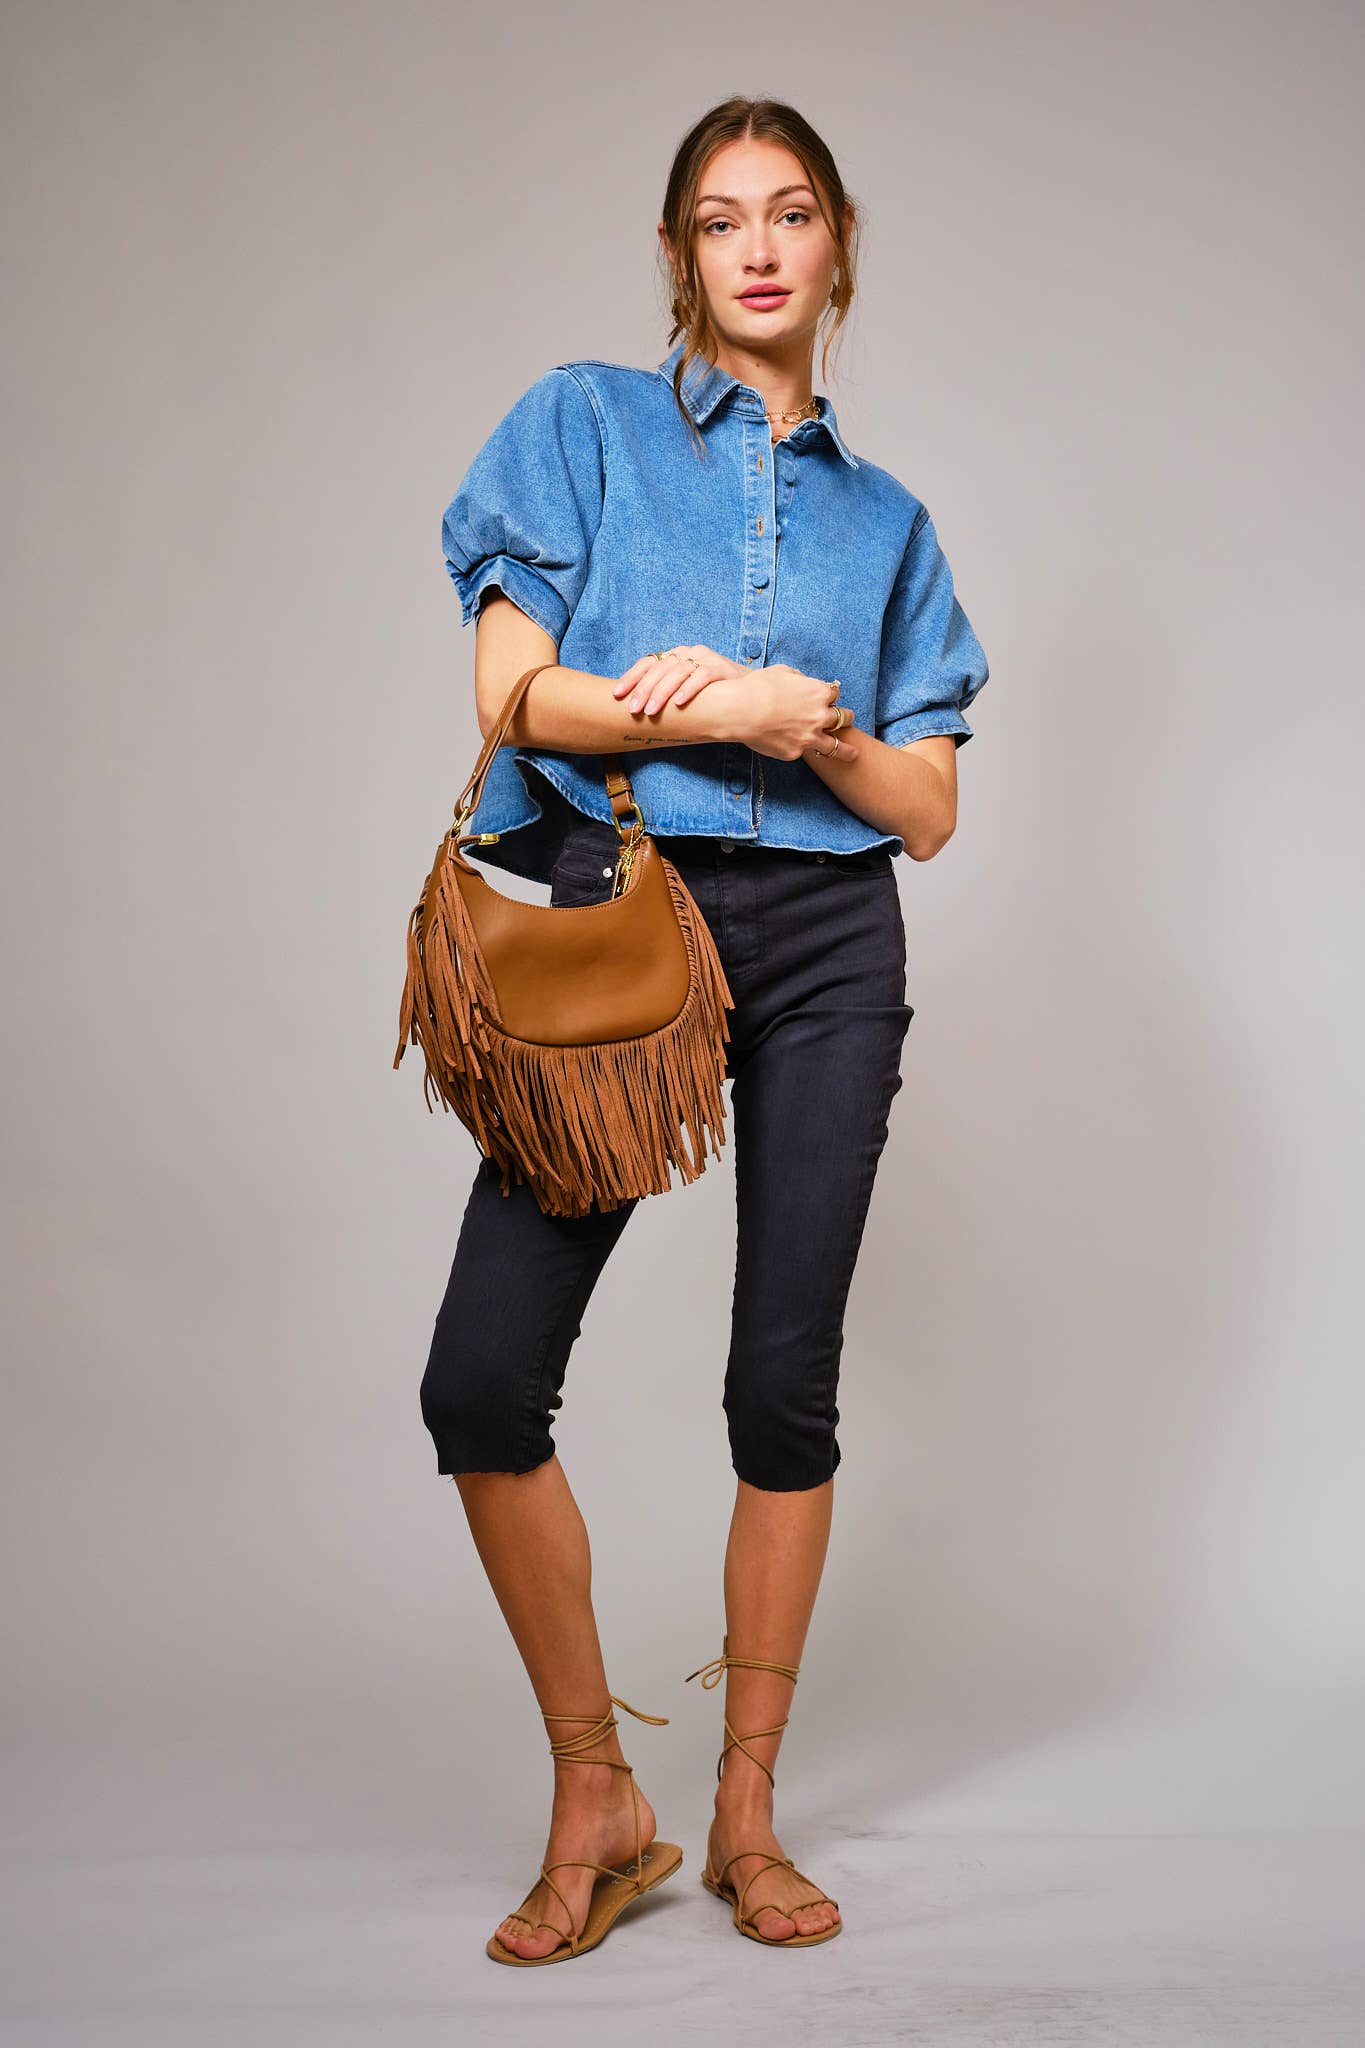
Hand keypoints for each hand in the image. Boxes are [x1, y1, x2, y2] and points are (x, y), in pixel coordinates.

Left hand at [612, 644, 746, 717]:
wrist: (747, 693)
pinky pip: (703, 676)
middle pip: (660, 667)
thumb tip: (633, 707)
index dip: (631, 677)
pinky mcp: (722, 668)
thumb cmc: (709, 694)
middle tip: (634, 709)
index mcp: (675, 655)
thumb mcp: (683, 690)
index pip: (648, 662)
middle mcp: (688, 653)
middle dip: (644, 689)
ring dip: (662, 692)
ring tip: (651, 711)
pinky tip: (679, 702)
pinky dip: (689, 689)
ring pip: (678, 671)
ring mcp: (706, 659)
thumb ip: (663, 692)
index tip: (616, 695)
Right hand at [733, 663, 861, 763]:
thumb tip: (801, 682)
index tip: (826, 699)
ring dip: (847, 750)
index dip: (828, 697)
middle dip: (846, 718)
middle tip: (847, 720)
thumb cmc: (757, 687)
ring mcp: (808, 737)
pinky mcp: (794, 753)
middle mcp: (819, 716)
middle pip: (843, 718)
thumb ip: (798, 678)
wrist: (739, 711)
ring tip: (854, 754)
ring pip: (836, 747)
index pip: (834, 695)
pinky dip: (799, 748)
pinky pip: (801, 751)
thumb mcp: (782, 672)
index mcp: (819, 693)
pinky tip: (796, 747)